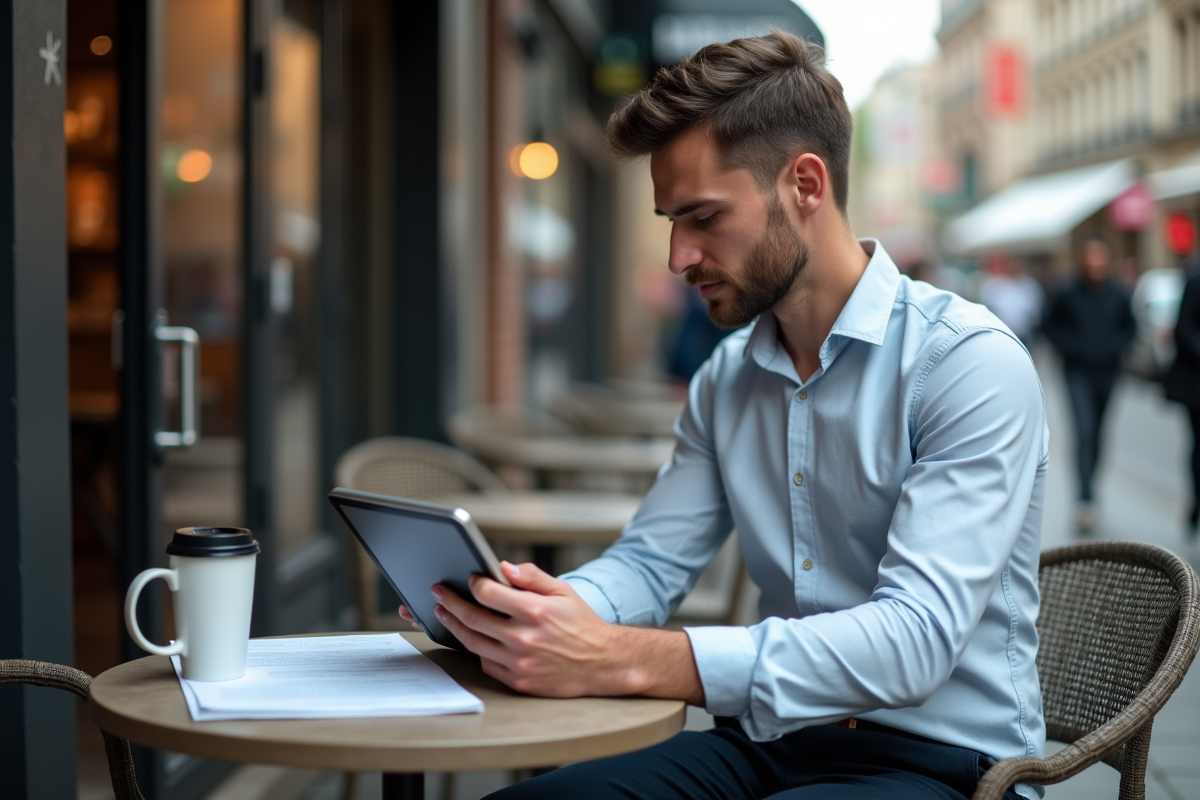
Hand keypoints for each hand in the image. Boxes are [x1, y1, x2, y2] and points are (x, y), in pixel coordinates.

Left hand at [431, 561, 702, 703]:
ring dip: (454, 626)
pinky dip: (477, 649)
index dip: (473, 583)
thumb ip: (531, 577)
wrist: (603, 663)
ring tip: (444, 614)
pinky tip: (473, 638)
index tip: (467, 578)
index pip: (488, 593)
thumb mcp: (562, 591)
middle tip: (438, 594)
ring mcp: (519, 662)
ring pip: (473, 642)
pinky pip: (487, 664)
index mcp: (534, 611)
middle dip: (450, 603)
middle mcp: (524, 638)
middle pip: (472, 618)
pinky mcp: (518, 681)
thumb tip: (502, 567)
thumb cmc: (582, 624)